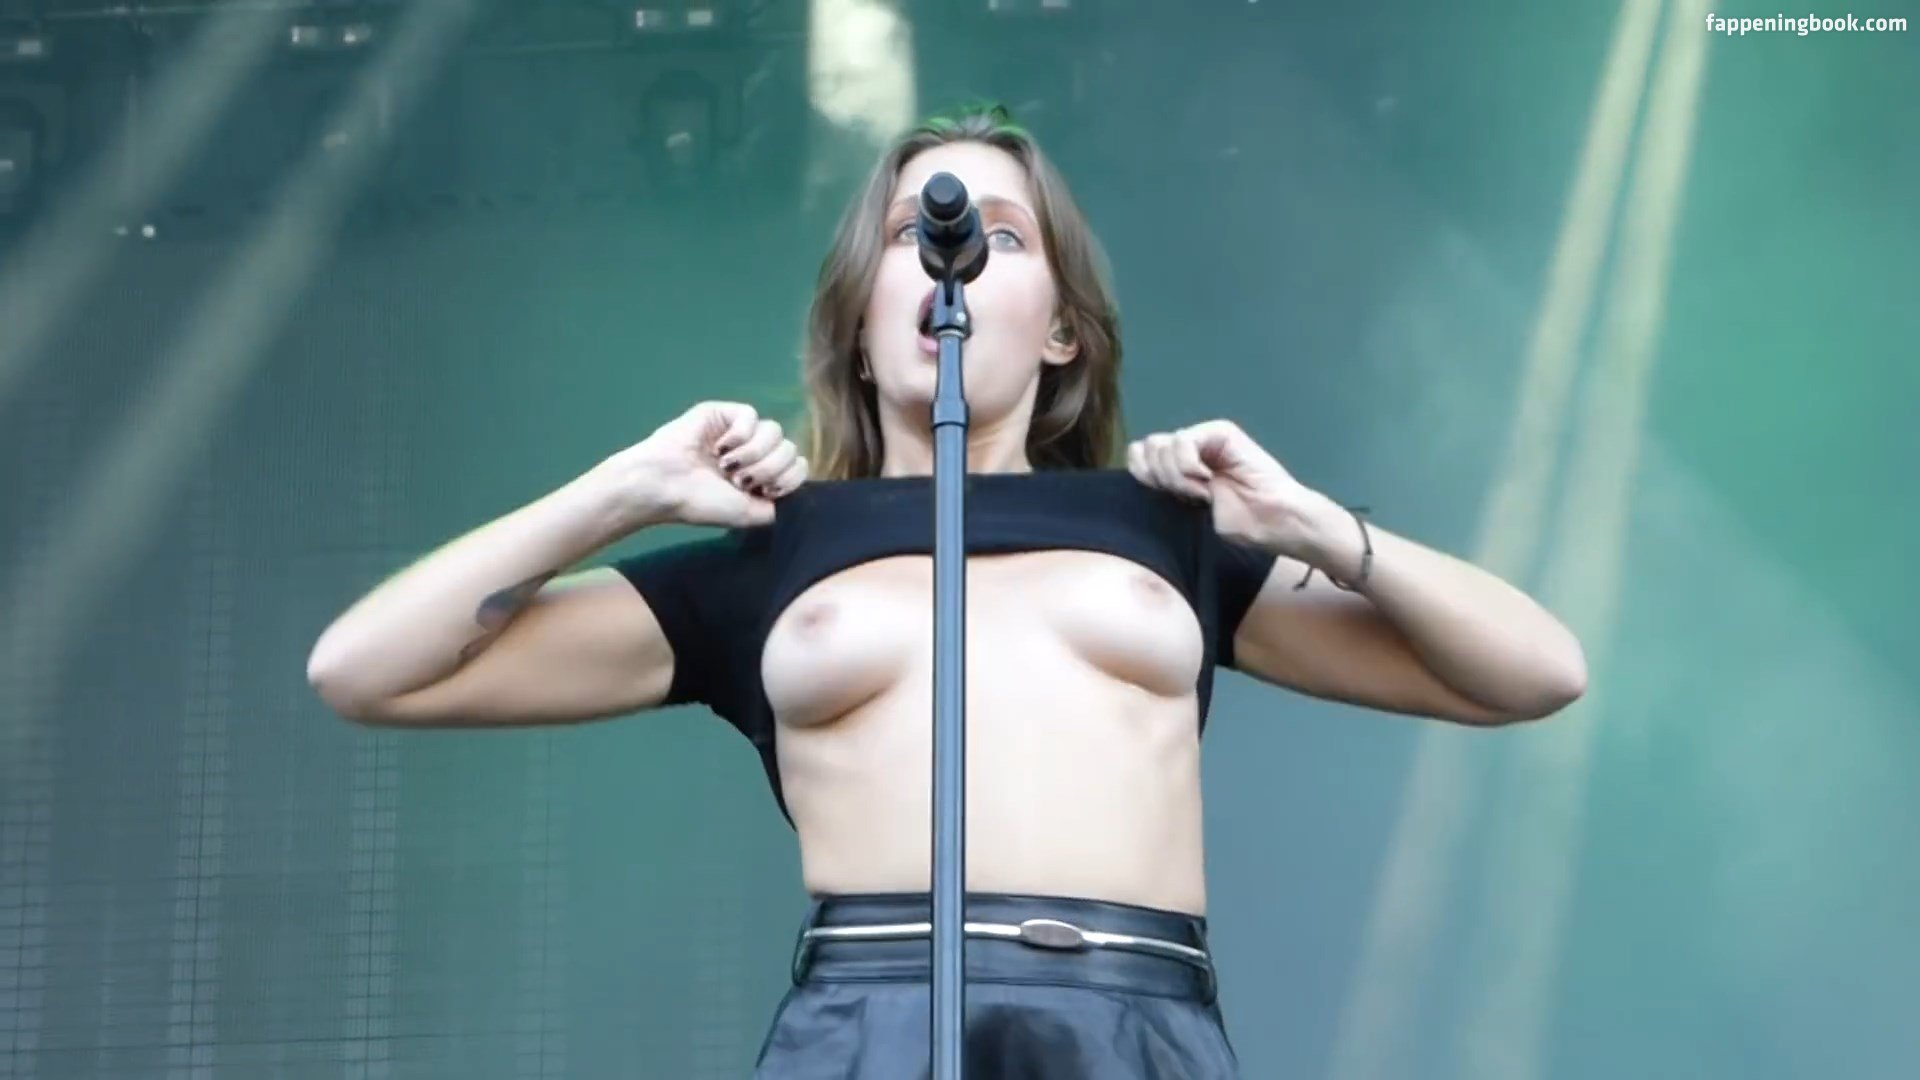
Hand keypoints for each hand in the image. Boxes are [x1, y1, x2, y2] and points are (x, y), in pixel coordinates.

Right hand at [599, 401, 807, 529]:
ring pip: (775, 431)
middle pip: (790, 448)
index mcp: (761, 476)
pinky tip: (719, 448)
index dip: (787, 479)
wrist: (665, 485)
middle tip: (738, 481)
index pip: (799, 467)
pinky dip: (739, 435)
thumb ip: (778, 505)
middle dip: (767, 469)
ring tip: (727, 466)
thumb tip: (798, 487)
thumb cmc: (701, 503)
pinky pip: (751, 415)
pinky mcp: (723, 413)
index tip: (764, 492)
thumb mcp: (748, 514)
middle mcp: (754, 452)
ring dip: (752, 454)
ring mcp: (740, 432)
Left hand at [1125, 420, 1337, 557]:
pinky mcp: (1220, 431)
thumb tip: (1139, 469)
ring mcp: (1204, 437)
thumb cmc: (1241, 524)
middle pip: (1146, 448)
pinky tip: (1207, 481)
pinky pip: (1182, 441)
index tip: (1166, 498)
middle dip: (1160, 478)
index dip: (1143, 475)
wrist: (1275, 521)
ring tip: (1203, 493)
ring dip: (1177, 476)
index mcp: (1178, 467)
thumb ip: (1163, 486)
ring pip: (1160, 445)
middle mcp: (1189, 448)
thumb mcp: (1187, 511)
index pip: (1138, 455)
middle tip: (1189, 497)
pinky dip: (1188, 467)